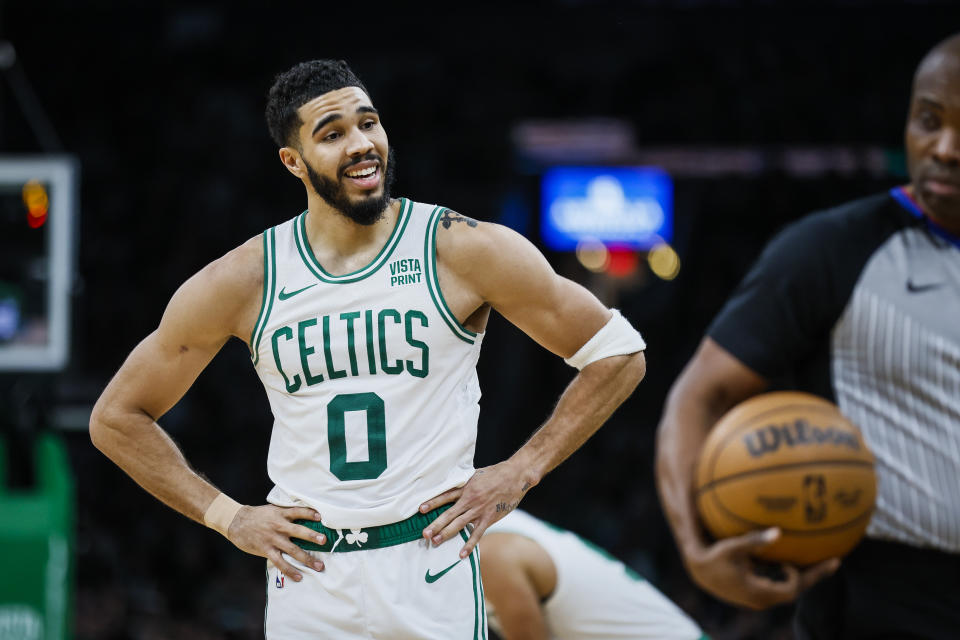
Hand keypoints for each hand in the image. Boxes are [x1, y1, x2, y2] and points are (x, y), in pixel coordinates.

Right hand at [226, 504, 327, 581]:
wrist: (237, 522)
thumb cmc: (258, 516)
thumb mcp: (273, 509)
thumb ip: (287, 513)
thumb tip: (305, 516)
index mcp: (281, 514)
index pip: (298, 511)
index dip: (309, 513)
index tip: (320, 517)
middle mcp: (279, 526)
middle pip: (298, 531)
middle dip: (312, 536)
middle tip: (324, 541)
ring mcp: (273, 539)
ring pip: (292, 550)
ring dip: (307, 558)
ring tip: (319, 565)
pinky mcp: (266, 550)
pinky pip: (280, 562)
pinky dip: (290, 570)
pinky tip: (299, 577)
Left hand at [419, 460, 531, 558]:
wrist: (516, 476)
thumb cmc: (496, 474)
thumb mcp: (477, 475)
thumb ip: (466, 484)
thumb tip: (456, 488)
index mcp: (466, 487)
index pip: (445, 496)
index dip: (433, 502)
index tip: (420, 509)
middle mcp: (470, 499)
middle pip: (449, 514)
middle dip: (435, 524)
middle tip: (424, 534)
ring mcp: (479, 510)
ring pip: (459, 524)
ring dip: (446, 534)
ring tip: (435, 542)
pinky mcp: (489, 518)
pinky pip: (477, 533)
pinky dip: (469, 544)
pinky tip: (461, 554)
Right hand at [684, 527, 840, 609]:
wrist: (698, 571)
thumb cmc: (714, 557)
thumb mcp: (733, 548)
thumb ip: (755, 541)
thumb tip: (778, 532)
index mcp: (760, 592)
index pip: (792, 589)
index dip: (801, 575)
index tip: (794, 559)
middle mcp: (763, 600)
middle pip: (796, 591)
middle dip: (814, 576)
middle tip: (835, 561)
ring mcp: (759, 598)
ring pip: (788, 589)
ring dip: (802, 576)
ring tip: (818, 562)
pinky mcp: (755, 592)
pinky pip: (778, 585)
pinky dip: (787, 574)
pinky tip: (789, 560)